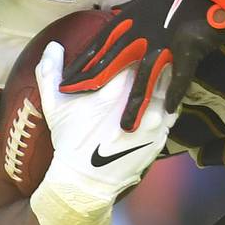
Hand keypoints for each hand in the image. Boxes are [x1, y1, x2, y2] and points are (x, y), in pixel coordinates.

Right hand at [29, 42, 176, 224]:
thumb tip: (53, 45)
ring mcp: (156, 121)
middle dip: (156, 61)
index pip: (138, 54)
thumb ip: (50, 72)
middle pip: (160, 69)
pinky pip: (173, 112)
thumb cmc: (70, 139)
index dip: (138, 48)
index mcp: (118, 88)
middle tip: (152, 55)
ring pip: (170, 89)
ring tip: (158, 77)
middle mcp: (142, 103)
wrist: (85, 181)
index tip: (138, 43)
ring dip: (165, 82)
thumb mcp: (55, 105)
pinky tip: (159, 101)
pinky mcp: (162, 137)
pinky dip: (168, 103)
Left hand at [60, 0, 224, 129]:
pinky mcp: (186, 49)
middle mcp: (142, 30)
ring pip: (143, 78)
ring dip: (134, 104)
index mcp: (132, 16)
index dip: (82, 61)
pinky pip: (179, 77)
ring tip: (125, 127)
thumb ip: (135, 6)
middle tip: (74, 98)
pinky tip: (170, 110)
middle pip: (110, 61)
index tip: (67, 77)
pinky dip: (175, 93)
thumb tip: (119, 11)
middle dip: (89, 81)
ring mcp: (163, 41)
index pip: (99, 43)